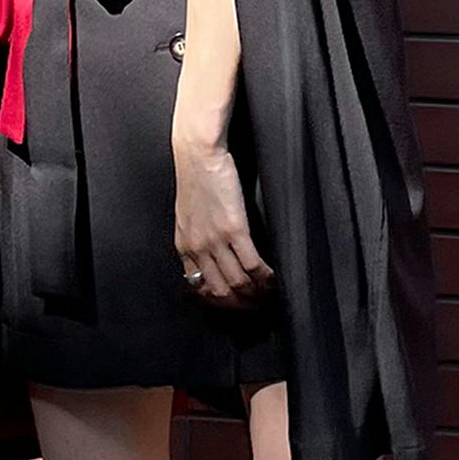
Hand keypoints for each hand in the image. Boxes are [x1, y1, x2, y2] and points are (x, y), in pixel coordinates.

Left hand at [171, 138, 274, 307]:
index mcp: (184, 245)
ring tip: (269, 294)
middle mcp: (198, 247)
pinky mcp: (234, 229)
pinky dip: (266, 278)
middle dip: (241, 304)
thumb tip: (211, 253)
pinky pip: (253, 264)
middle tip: (256, 305)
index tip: (234, 302)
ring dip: (257, 294)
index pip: (199, 286)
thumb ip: (196, 236)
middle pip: (220, 291)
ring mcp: (215, 240)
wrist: (197, 154)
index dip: (219, 300)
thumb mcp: (187, 214)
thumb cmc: (195, 178)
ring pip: (238, 283)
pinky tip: (273, 279)